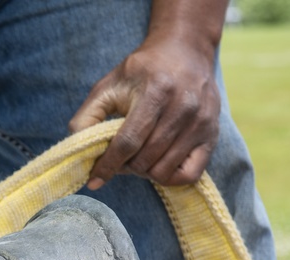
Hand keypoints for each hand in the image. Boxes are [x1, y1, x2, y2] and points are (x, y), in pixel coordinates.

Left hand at [69, 35, 220, 188]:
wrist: (185, 49)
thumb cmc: (140, 71)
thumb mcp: (108, 85)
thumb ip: (86, 116)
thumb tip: (77, 150)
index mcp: (156, 92)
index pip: (128, 142)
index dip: (107, 165)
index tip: (93, 180)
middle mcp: (183, 107)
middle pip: (144, 159)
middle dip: (124, 167)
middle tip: (117, 160)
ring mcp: (201, 122)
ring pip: (163, 170)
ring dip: (143, 172)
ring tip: (136, 159)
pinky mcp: (212, 134)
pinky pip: (189, 174)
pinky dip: (168, 177)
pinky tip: (157, 164)